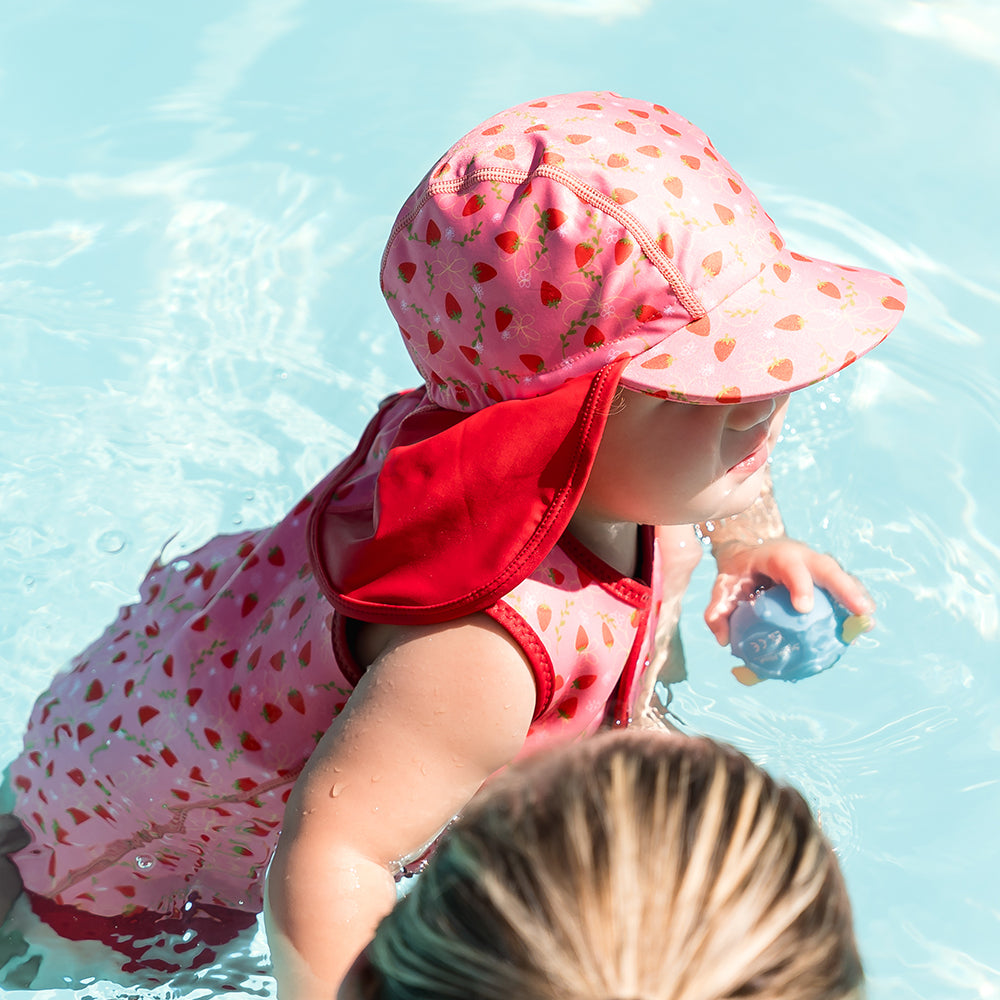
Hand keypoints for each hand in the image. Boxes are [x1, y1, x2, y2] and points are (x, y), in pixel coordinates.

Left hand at [703, 537, 875, 645]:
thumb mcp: (724, 586)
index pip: (790, 567)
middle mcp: (802, 557)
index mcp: (776, 556)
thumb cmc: (739, 573)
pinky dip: (853, 606)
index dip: (800, 585)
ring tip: (868, 622)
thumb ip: (719, 609)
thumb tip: (724, 639)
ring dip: (856, 597)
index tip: (804, 608)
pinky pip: (842, 590)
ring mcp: (817, 566)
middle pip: (827, 568)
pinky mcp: (825, 578)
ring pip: (840, 577)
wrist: (751, 555)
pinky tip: (861, 628)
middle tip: (859, 611)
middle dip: (845, 588)